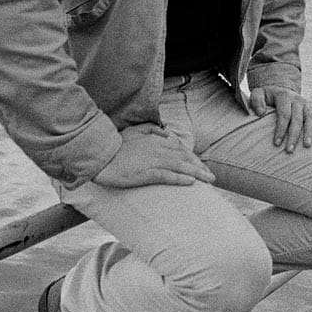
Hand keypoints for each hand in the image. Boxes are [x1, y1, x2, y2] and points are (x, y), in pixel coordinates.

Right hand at [91, 123, 214, 187]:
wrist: (101, 155)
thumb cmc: (116, 144)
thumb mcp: (134, 130)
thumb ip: (152, 129)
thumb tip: (166, 133)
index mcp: (156, 140)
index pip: (181, 149)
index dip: (193, 158)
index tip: (202, 166)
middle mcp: (158, 149)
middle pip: (185, 158)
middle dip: (200, 167)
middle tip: (211, 177)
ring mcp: (153, 161)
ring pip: (180, 167)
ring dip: (197, 174)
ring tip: (208, 180)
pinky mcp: (146, 173)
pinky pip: (167, 176)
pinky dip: (180, 178)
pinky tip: (191, 182)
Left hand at [248, 86, 311, 153]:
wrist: (279, 89)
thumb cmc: (267, 96)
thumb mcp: (258, 93)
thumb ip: (256, 100)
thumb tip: (260, 113)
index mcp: (284, 96)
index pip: (284, 115)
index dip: (281, 129)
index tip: (277, 143)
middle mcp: (297, 100)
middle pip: (298, 119)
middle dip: (294, 135)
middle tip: (290, 150)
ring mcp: (306, 103)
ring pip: (311, 117)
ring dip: (310, 132)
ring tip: (307, 146)